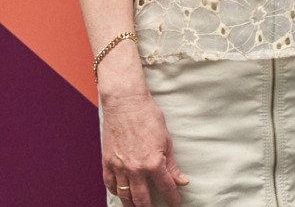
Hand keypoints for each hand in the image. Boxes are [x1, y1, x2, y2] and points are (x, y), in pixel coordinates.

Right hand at [100, 89, 188, 205]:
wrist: (125, 104)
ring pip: (124, 195)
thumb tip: (180, 180)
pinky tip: (122, 194)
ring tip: (138, 206)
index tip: (175, 204)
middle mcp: (134, 169)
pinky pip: (110, 184)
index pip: (165, 187)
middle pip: (141, 198)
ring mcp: (118, 167)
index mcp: (152, 163)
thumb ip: (171, 164)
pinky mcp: (107, 162)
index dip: (172, 198)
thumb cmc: (148, 117)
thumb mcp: (166, 140)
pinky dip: (116, 192)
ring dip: (131, 203)